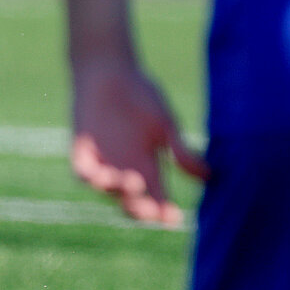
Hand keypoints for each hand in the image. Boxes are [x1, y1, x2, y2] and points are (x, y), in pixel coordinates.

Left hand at [70, 52, 207, 223]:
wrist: (108, 71)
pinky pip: (81, 172)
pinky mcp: (80, 151)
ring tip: (131, 183)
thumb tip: (208, 175)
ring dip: (118, 192)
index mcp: (148, 168)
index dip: (164, 213)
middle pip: (132, 203)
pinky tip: (99, 175)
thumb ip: (181, 150)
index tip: (175, 218)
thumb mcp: (165, 124)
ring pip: (107, 191)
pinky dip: (89, 177)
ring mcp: (101, 163)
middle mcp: (124, 171)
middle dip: (141, 210)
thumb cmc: (140, 95)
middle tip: (151, 208)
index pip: (157, 200)